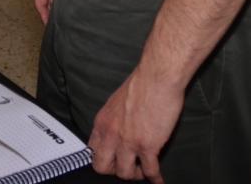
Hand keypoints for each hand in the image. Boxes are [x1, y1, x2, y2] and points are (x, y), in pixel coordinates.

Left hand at [87, 68, 184, 182]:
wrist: (156, 78)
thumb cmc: (141, 85)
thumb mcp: (116, 103)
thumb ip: (113, 120)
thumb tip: (118, 132)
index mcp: (102, 122)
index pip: (92, 151)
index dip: (102, 159)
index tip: (112, 162)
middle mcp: (111, 134)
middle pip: (102, 167)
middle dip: (114, 171)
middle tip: (127, 167)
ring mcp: (128, 142)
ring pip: (125, 173)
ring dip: (135, 175)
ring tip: (143, 170)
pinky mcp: (147, 146)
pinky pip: (149, 171)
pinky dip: (154, 178)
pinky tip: (158, 180)